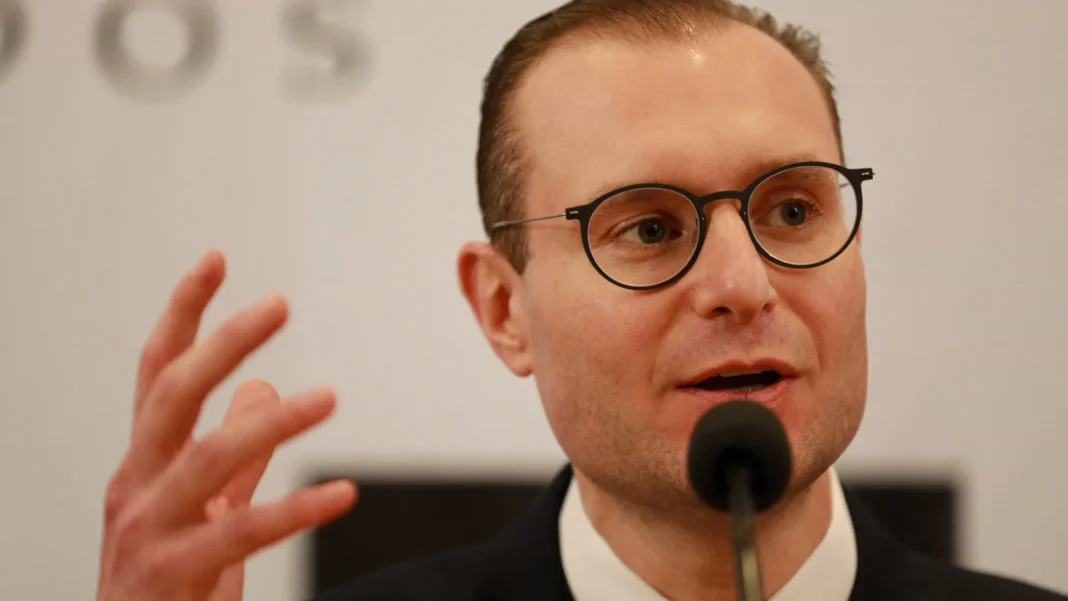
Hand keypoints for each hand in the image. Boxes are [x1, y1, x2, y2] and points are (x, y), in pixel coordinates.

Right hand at [96, 250, 357, 600]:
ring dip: (272, 425)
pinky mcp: (172, 576)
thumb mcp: (203, 507)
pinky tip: (343, 492)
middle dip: (221, 343)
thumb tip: (262, 386)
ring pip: (206, 459)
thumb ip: (235, 450)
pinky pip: (240, 534)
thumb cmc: (169, 583)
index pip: (158, 373)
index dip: (184, 314)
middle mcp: (136, 487)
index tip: (215, 259)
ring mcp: (148, 532)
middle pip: (171, 397)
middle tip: (279, 303)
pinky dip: (296, 510)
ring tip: (328, 397)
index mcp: (144, 463)